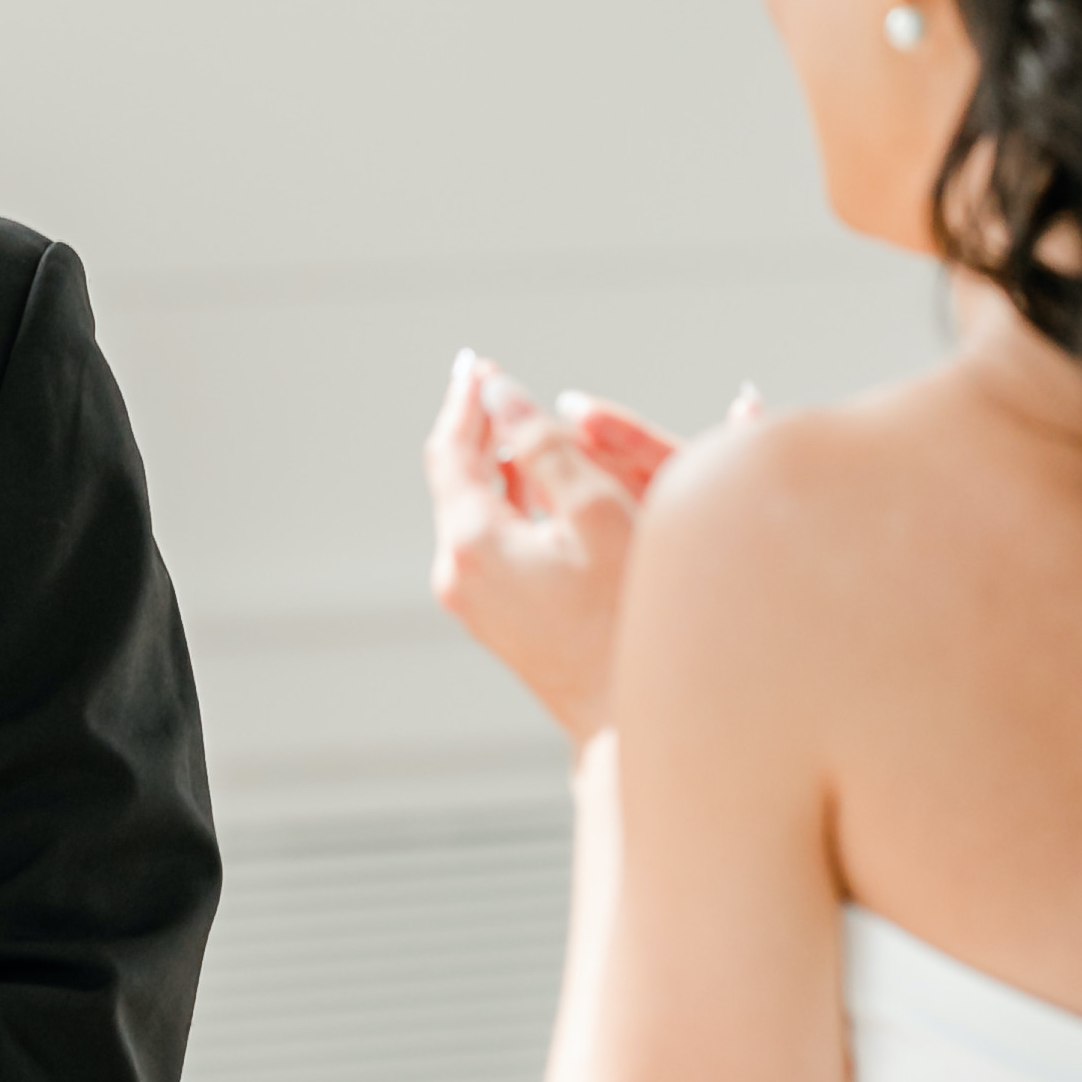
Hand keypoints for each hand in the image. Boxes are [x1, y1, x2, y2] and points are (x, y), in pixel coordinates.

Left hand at [426, 353, 680, 741]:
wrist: (626, 718)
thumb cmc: (627, 616)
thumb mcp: (595, 511)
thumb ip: (543, 444)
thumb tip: (499, 391)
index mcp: (474, 541)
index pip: (453, 449)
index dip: (468, 401)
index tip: (479, 364)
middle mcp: (459, 572)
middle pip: (455, 479)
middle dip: (478, 429)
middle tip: (492, 384)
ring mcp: (474, 601)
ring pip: (474, 512)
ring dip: (497, 468)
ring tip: (520, 429)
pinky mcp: (496, 621)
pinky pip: (490, 543)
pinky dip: (509, 506)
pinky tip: (538, 493)